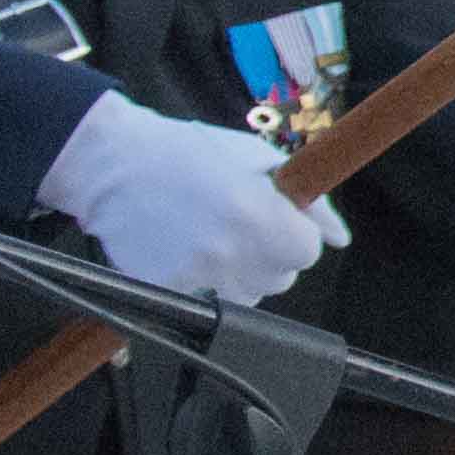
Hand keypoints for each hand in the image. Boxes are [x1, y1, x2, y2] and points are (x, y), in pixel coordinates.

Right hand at [36, 93, 340, 305]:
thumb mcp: (259, 160)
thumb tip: (340, 239)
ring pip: (247, 296)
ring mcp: (196, 277)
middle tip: (238, 224)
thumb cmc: (190, 153)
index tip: (275, 219)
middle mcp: (230, 253)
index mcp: (259, 216)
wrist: (114, 164)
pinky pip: (207, 302)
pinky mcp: (168, 291)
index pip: (307, 253)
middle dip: (269, 254)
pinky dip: (204, 284)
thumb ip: (309, 203)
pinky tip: (186, 249)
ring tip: (210, 236)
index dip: (294, 234)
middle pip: (280, 279)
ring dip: (239, 274)